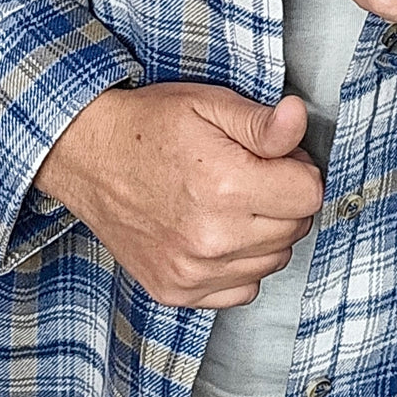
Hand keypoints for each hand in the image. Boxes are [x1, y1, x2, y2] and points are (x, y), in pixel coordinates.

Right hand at [33, 84, 323, 308]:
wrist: (87, 157)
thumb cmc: (149, 128)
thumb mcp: (209, 105)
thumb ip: (261, 122)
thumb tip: (298, 120)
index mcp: (225, 185)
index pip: (310, 195)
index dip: (299, 170)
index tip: (276, 159)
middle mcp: (211, 238)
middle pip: (296, 229)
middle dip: (283, 200)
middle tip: (249, 175)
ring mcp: (192, 272)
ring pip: (274, 260)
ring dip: (265, 233)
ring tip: (230, 202)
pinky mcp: (177, 291)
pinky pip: (242, 289)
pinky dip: (239, 265)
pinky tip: (217, 233)